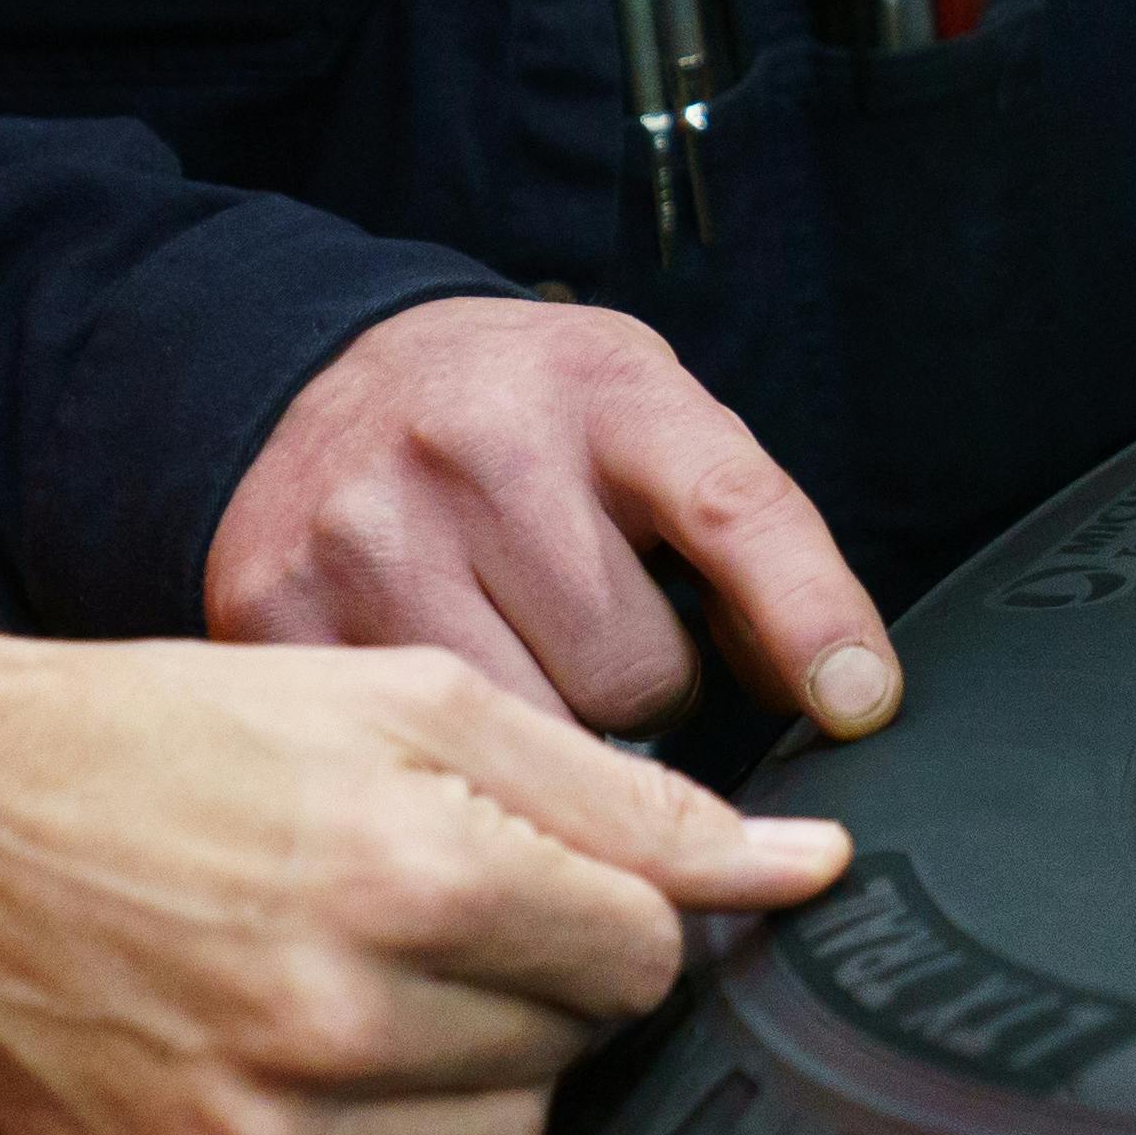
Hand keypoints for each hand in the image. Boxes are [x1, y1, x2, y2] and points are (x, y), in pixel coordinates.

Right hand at [0, 635, 852, 1134]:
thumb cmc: (172, 743)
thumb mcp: (406, 703)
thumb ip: (625, 795)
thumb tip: (812, 870)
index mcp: (405, 877)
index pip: (646, 957)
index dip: (602, 911)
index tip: (517, 877)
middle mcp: (327, 1029)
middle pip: (571, 1060)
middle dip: (522, 989)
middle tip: (400, 919)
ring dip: (447, 1084)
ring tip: (333, 988)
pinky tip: (268, 1074)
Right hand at [209, 296, 896, 736]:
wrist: (321, 375)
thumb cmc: (531, 423)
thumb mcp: (655, 425)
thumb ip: (753, 548)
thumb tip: (838, 703)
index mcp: (602, 391)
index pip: (733, 511)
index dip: (809, 619)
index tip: (860, 707)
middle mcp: (475, 449)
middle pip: (634, 676)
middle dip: (643, 688)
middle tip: (594, 634)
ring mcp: (364, 534)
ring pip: (532, 738)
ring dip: (554, 735)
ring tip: (518, 657)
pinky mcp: (275, 615)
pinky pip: (420, 759)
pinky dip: (451, 759)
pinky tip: (435, 691)